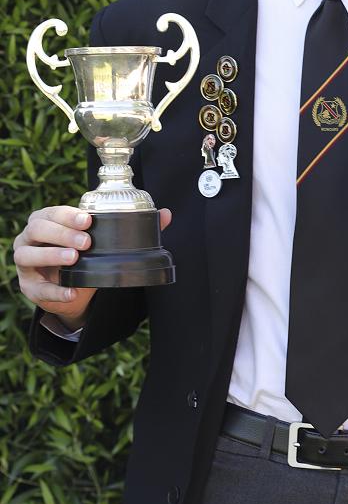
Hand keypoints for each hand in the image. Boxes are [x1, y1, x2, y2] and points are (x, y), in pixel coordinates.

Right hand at [13, 206, 171, 329]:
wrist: (72, 289)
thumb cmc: (84, 255)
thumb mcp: (103, 241)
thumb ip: (132, 226)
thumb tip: (165, 214)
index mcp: (47, 220)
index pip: (52, 211)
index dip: (68, 215)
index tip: (88, 220)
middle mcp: (31, 237)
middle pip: (38, 228)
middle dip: (62, 234)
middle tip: (85, 243)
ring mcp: (25, 261)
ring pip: (28, 254)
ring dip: (52, 256)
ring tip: (74, 259)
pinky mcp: (27, 285)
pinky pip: (37, 288)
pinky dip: (55, 291)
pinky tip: (71, 292)